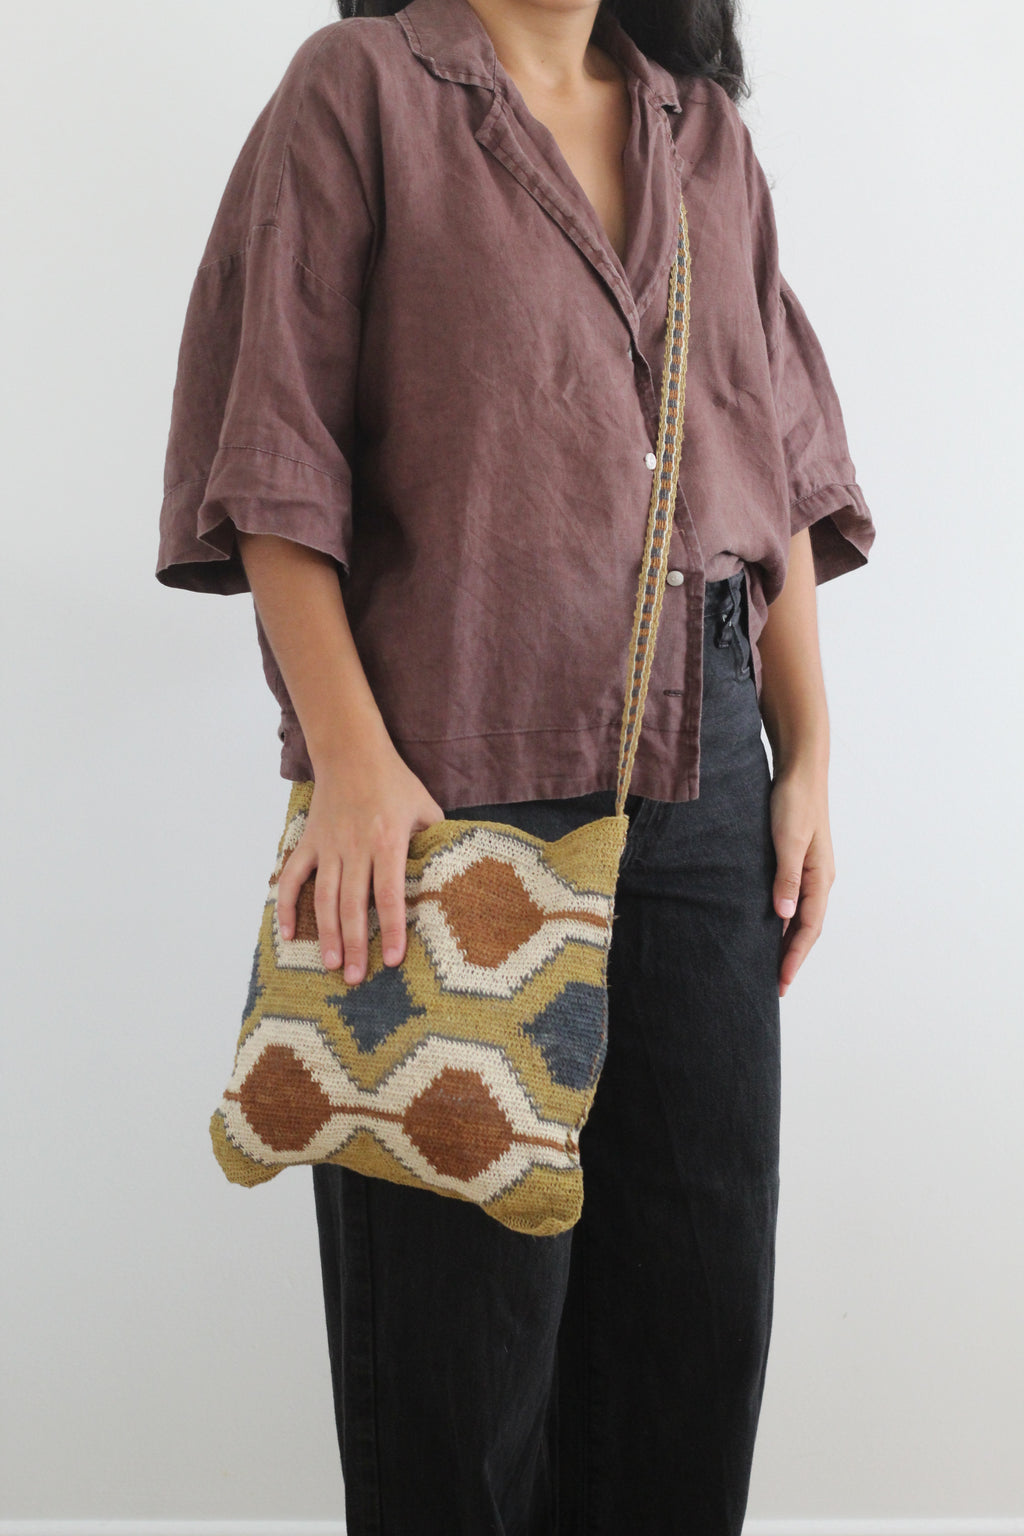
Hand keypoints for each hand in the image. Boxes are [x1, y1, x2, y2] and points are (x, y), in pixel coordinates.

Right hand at [274, 749, 445, 984]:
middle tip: (356, 978)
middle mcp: (355, 848)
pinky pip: (293, 877)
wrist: (352, 752)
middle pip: (352, 905)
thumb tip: (451, 874)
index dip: (391, 930)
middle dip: (355, 945)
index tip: (393, 960)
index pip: (389, 896)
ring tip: (332, 965)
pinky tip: (288, 934)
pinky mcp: (309, 842)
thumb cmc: (394, 782)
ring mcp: (328, 847)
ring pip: (323, 898)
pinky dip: (286, 905)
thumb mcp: (426, 808)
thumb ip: (436, 842)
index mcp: (387, 843)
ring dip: (326, 934)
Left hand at [769, 758, 835, 997]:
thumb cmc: (794, 801)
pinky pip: (792, 899)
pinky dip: (782, 918)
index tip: (781, 983)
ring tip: (769, 964)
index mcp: (820, 878)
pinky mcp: (797, 860)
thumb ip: (786, 878)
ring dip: (787, 940)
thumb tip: (785, 916)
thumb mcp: (788, 840)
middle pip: (806, 928)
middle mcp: (818, 879)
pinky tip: (768, 925)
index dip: (794, 958)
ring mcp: (809, 870)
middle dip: (792, 957)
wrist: (801, 769)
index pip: (808, 929)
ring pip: (799, 916)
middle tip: (774, 986)